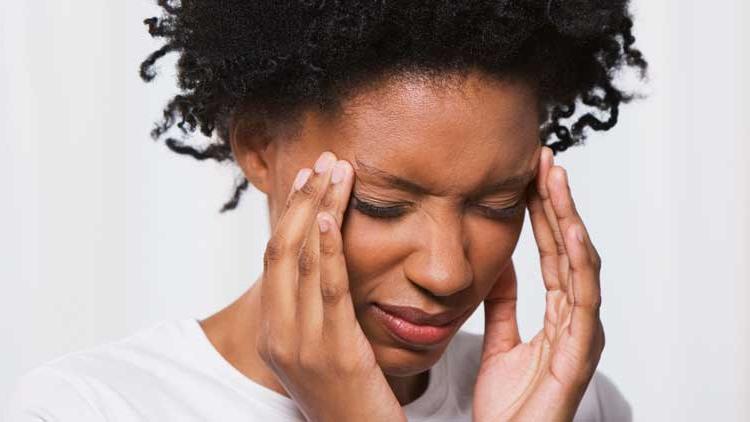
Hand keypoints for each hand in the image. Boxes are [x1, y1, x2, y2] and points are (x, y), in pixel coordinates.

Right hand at [256, 151, 405, 421]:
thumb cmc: (348, 394)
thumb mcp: (322, 347)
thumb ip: (318, 307)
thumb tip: (329, 263)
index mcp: (274, 331)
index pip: (275, 257)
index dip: (291, 214)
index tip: (307, 178)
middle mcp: (279, 334)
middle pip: (284, 249)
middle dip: (305, 200)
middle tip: (325, 160)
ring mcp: (303, 344)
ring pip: (304, 262)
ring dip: (321, 210)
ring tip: (338, 171)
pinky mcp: (334, 352)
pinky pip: (327, 291)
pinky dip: (328, 251)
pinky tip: (334, 219)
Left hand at [472, 146, 604, 421]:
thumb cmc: (508, 406)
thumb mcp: (500, 343)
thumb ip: (504, 306)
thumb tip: (499, 268)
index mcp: (556, 316)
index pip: (552, 253)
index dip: (543, 214)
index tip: (529, 176)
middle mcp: (574, 319)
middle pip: (569, 249)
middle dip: (557, 203)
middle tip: (544, 160)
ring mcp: (581, 333)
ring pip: (580, 263)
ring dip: (569, 218)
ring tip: (555, 178)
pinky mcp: (580, 352)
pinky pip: (582, 299)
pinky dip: (580, 260)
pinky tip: (571, 228)